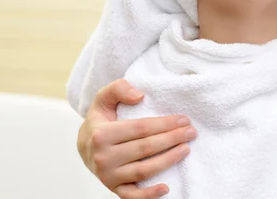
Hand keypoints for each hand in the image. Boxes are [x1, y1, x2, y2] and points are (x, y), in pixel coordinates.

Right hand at [77, 79, 196, 198]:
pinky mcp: (113, 189)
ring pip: (143, 171)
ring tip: (186, 149)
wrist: (84, 146)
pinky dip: (149, 195)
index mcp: (102, 134)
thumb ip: (118, 88)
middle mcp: (103, 157)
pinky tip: (166, 188)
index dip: (164, 124)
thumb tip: (139, 95)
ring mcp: (108, 176)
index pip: (140, 129)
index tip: (183, 120)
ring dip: (168, 161)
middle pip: (145, 148)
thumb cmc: (100, 120)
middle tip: (191, 132)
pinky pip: (132, 196)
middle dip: (172, 139)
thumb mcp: (103, 99)